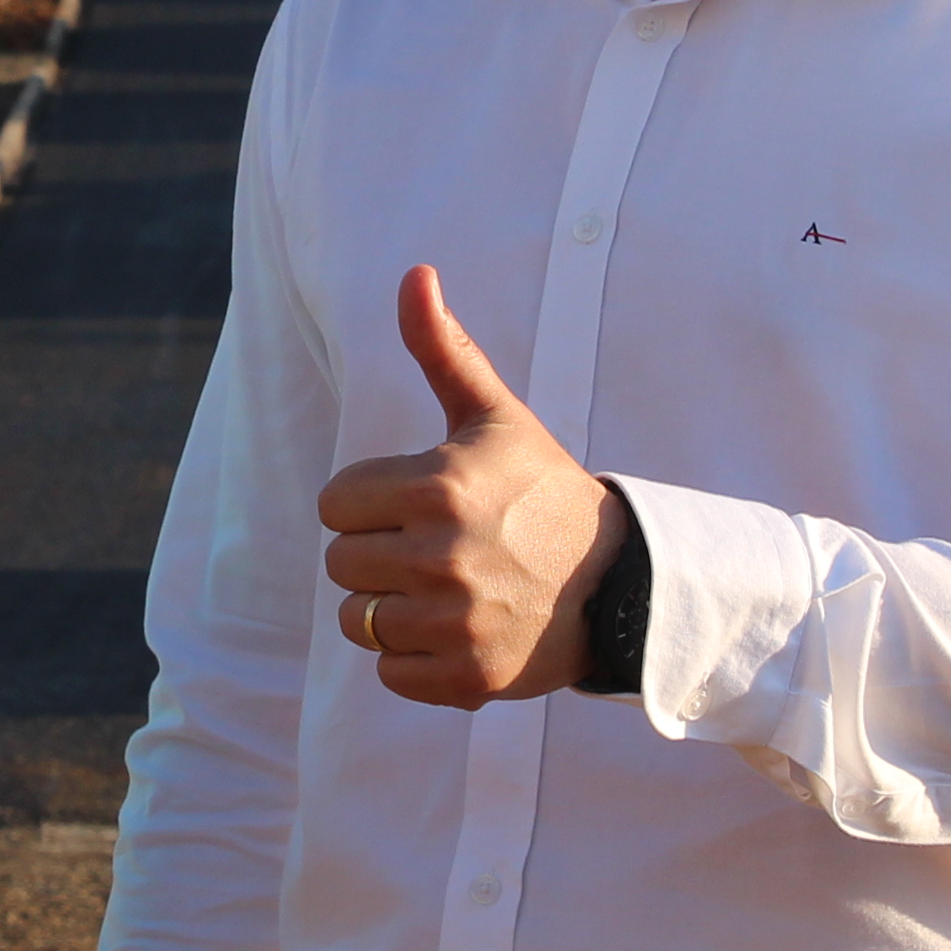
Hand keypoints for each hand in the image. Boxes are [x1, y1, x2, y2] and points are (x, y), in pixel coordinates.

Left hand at [316, 265, 629, 706]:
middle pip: (341, 564)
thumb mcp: (493, 416)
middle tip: (438, 547)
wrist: (616, 581)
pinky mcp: (465, 678)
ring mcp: (454, 623)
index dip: (369, 502)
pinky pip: (390, 671)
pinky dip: (415, 659)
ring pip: (359, 622)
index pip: (334, 504)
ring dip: (392, 608)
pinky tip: (458, 629)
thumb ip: (443, 349)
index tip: (419, 503)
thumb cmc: (540, 490)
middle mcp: (441, 558)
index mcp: (435, 488)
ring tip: (448, 588)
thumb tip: (413, 273)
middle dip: (378, 554)